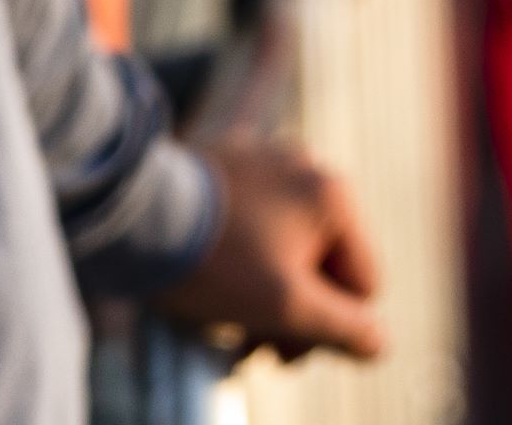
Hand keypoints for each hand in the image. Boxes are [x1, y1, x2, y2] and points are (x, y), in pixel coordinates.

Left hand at [163, 137, 381, 360]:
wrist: (131, 216)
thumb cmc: (212, 263)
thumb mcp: (285, 306)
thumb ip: (343, 327)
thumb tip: (380, 343)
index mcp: (334, 196)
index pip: (364, 284)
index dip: (329, 327)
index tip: (280, 352)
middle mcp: (309, 166)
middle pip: (325, 262)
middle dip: (296, 311)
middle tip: (252, 347)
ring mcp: (267, 159)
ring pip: (289, 244)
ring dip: (270, 287)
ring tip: (228, 319)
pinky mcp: (229, 162)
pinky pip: (257, 220)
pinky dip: (245, 253)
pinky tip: (212, 278)